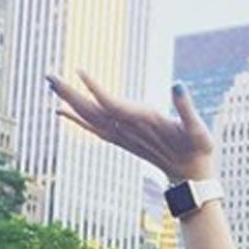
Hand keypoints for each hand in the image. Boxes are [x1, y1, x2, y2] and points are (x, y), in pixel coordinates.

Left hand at [46, 72, 214, 182]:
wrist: (191, 177)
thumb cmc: (198, 150)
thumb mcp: (199, 129)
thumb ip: (187, 108)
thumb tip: (177, 85)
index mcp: (145, 123)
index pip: (113, 106)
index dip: (96, 90)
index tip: (79, 71)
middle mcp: (128, 131)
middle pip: (92, 111)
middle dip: (70, 93)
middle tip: (49, 75)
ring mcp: (123, 137)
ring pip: (90, 118)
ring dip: (69, 101)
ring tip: (51, 83)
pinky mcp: (122, 140)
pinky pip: (93, 129)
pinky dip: (76, 119)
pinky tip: (61, 110)